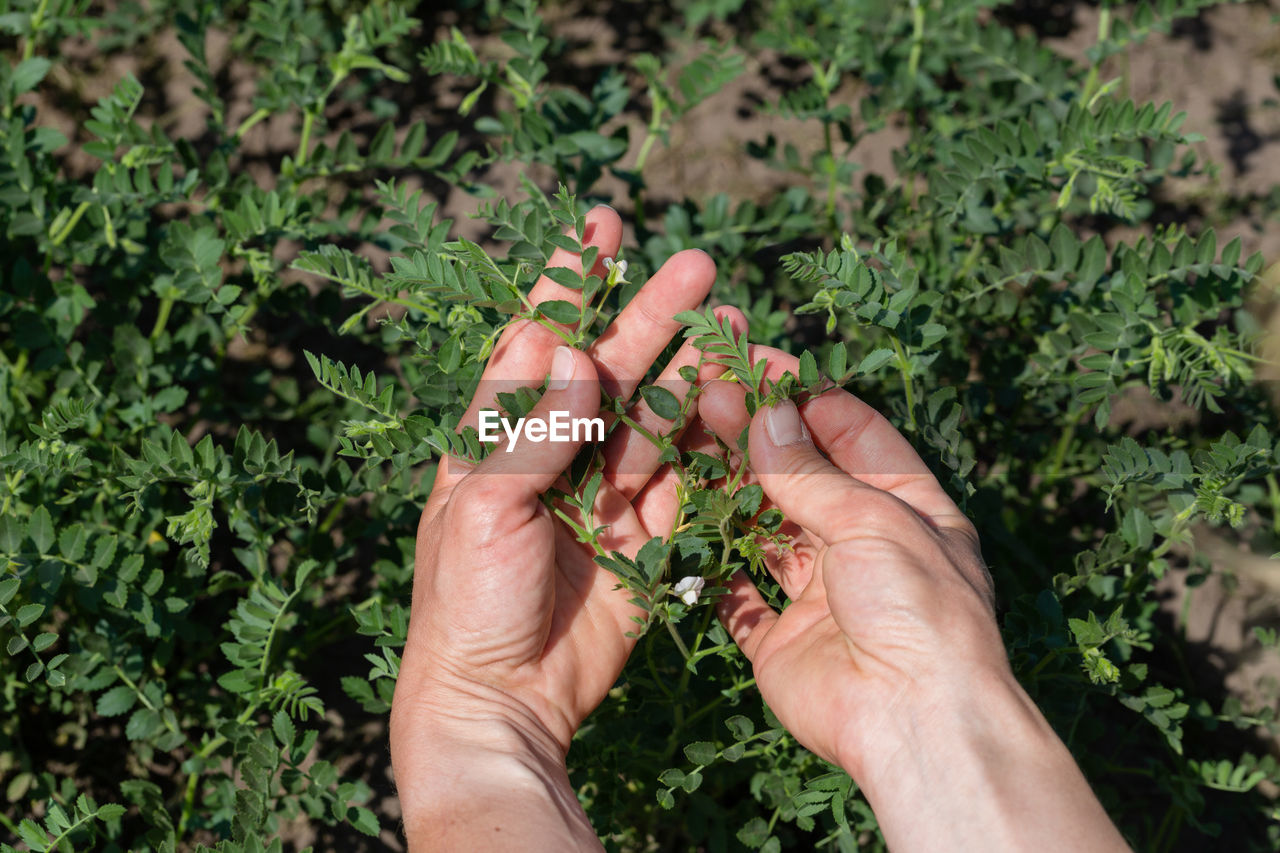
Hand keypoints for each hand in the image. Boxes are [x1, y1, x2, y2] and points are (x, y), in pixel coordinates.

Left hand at [390, 206, 743, 849]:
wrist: (504, 698)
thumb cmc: (466, 602)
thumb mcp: (482, 510)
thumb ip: (533, 432)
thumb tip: (570, 349)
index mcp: (499, 436)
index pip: (538, 341)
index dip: (570, 282)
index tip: (600, 224)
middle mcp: (556, 452)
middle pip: (612, 366)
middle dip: (652, 314)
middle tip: (699, 265)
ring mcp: (605, 491)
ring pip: (658, 415)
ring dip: (694, 372)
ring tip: (737, 327)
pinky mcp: (647, 534)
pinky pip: (685, 476)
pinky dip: (711, 440)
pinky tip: (740, 400)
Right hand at [699, 345, 1128, 852]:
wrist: (911, 719)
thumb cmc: (915, 607)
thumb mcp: (871, 520)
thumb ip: (809, 472)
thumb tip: (764, 415)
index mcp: (908, 509)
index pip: (854, 435)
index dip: (806, 397)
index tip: (758, 364)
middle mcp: (864, 546)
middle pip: (803, 477)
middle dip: (758, 435)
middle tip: (708, 394)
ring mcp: (820, 594)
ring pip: (765, 528)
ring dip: (729, 488)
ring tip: (686, 441)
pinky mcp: (780, 639)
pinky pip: (737, 597)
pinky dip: (712, 565)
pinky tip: (680, 521)